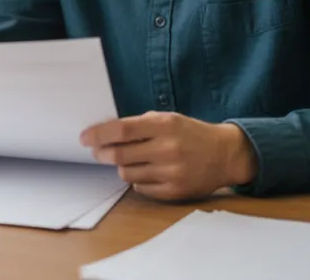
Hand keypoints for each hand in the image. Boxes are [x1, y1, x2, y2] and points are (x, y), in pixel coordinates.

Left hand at [80, 111, 257, 200]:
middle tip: (98, 151)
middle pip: (119, 154)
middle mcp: (168, 149)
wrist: (225, 154)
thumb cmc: (190, 134)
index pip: (122, 130)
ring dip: (121, 166)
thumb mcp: (167, 119)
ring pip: (127, 173)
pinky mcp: (175, 191)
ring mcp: (172, 172)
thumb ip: (138, 125)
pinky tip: (146, 171)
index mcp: (165, 125)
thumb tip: (102, 132)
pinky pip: (140, 188)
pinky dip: (137, 180)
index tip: (84, 138)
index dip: (98, 134)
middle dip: (102, 153)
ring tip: (131, 159)